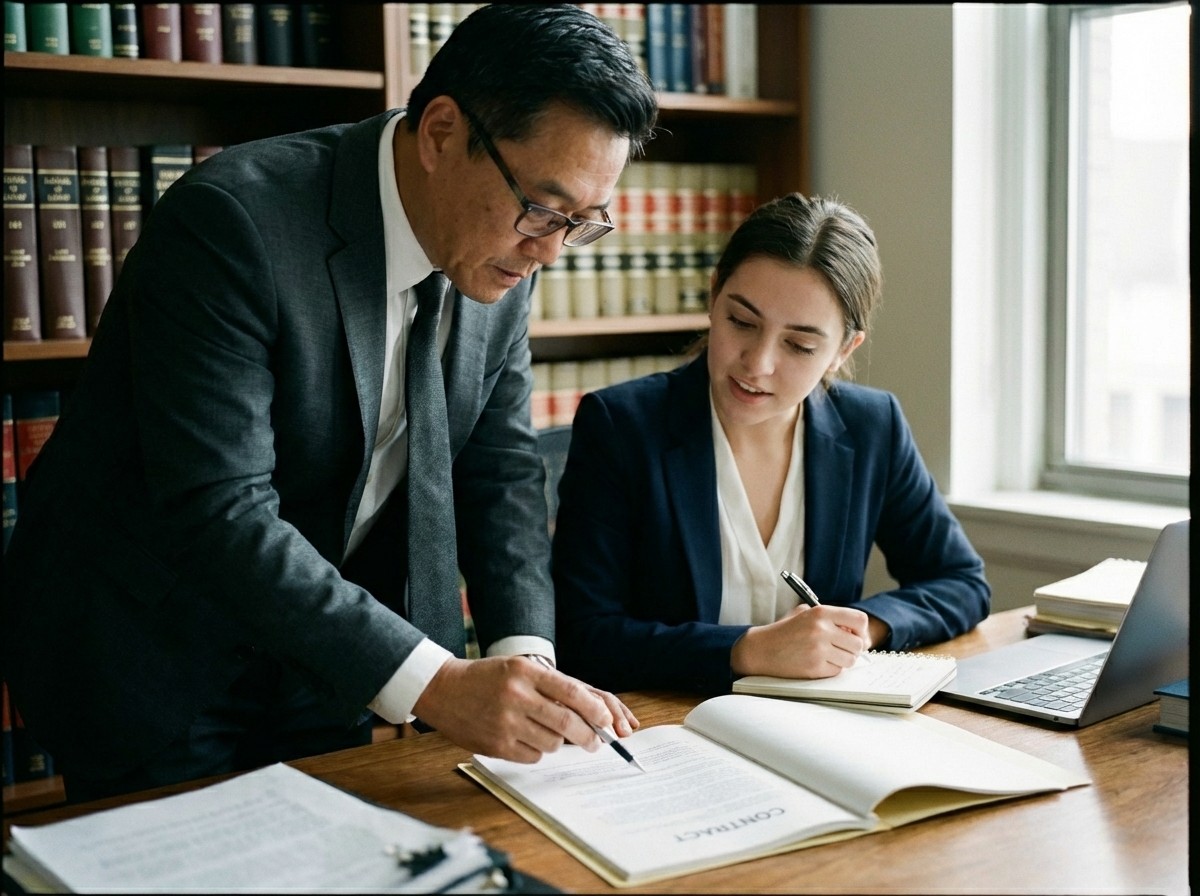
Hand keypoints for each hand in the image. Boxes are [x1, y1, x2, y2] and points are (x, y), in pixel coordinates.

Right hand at [411, 656, 638, 762]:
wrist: (443, 690)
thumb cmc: (487, 678)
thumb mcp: (518, 669)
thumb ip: (551, 687)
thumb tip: (589, 712)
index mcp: (525, 672)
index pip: (572, 692)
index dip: (595, 709)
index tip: (606, 720)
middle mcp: (516, 696)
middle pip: (567, 723)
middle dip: (588, 735)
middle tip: (594, 741)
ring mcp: (505, 723)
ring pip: (552, 743)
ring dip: (558, 742)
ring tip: (546, 732)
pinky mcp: (496, 745)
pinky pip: (533, 756)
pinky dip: (537, 750)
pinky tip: (525, 738)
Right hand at [730, 604, 869, 678]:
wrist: (762, 649)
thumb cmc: (785, 631)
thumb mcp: (805, 613)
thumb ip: (830, 618)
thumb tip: (856, 632)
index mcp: (821, 612)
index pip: (859, 620)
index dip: (861, 630)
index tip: (856, 636)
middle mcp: (821, 630)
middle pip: (858, 644)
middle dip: (853, 649)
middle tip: (842, 649)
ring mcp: (818, 650)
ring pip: (850, 660)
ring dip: (843, 660)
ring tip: (829, 656)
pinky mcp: (814, 668)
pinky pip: (837, 671)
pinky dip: (831, 669)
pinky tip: (817, 663)